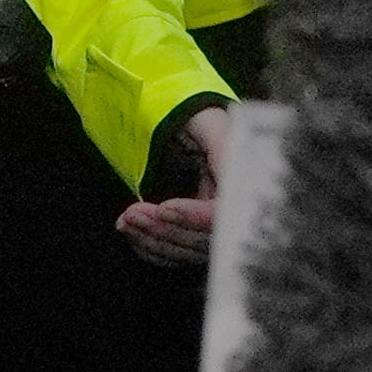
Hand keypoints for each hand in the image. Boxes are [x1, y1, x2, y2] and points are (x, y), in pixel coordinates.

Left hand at [116, 102, 232, 264]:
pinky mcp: (195, 235)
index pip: (226, 215)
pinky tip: (132, 230)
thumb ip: (222, 145)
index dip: (195, 216)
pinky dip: (149, 246)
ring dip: (151, 238)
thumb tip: (230, 172)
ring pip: (185, 250)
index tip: (165, 206)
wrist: (189, 124)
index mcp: (245, 182)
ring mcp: (216, 227)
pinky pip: (174, 253)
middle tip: (133, 212)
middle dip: (164, 228)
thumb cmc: (201, 118)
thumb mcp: (211, 122)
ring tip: (127, 219)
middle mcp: (235, 210)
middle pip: (203, 240)